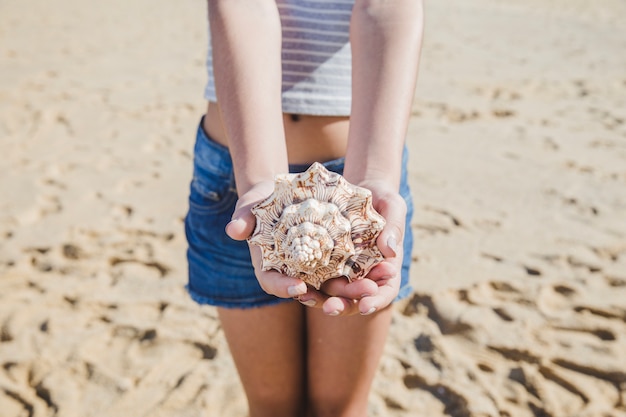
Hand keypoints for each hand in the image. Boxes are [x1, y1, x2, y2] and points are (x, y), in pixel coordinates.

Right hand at [226, 181, 383, 313]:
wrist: (284, 192)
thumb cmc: (262, 199)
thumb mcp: (251, 204)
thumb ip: (242, 217)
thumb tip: (233, 230)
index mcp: (269, 266)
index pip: (272, 283)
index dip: (284, 288)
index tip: (299, 287)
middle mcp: (292, 273)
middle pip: (311, 292)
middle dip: (331, 297)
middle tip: (350, 299)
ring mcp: (314, 269)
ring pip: (335, 285)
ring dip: (354, 289)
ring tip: (374, 286)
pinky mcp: (333, 259)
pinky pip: (349, 269)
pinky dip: (365, 271)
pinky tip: (382, 269)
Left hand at [296, 180, 406, 315]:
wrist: (362, 190)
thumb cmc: (383, 198)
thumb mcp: (392, 206)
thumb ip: (393, 227)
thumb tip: (391, 251)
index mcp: (386, 267)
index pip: (385, 290)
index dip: (377, 300)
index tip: (366, 306)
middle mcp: (365, 274)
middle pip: (356, 298)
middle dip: (344, 305)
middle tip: (331, 308)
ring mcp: (344, 270)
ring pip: (334, 293)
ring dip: (321, 300)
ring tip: (306, 298)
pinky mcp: (326, 261)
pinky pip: (318, 277)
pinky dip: (308, 283)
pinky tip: (296, 285)